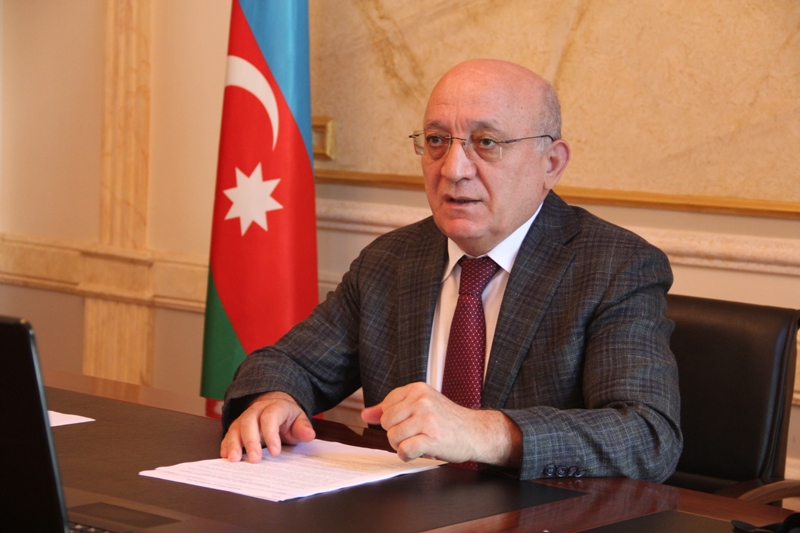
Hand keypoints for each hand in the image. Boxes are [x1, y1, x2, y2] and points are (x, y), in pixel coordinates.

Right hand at [220, 391, 315, 462]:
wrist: (274, 405)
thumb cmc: (288, 417)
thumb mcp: (299, 420)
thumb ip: (303, 428)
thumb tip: (309, 435)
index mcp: (275, 407)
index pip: (270, 417)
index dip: (271, 434)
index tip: (275, 452)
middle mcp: (257, 410)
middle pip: (249, 421)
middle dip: (251, 441)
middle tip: (254, 460)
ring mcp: (245, 417)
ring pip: (236, 427)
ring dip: (234, 444)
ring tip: (235, 460)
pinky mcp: (237, 427)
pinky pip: (228, 434)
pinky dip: (226, 445)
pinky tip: (226, 456)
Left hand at [361, 382, 520, 465]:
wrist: (475, 432)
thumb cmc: (447, 420)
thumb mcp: (421, 406)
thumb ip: (391, 408)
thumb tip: (366, 414)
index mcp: (417, 389)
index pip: (386, 406)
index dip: (395, 420)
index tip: (410, 422)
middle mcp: (421, 401)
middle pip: (386, 422)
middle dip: (397, 433)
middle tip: (415, 433)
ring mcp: (427, 419)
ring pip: (393, 438)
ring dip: (403, 445)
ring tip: (419, 441)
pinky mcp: (431, 438)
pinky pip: (404, 451)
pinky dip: (407, 456)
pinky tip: (418, 452)